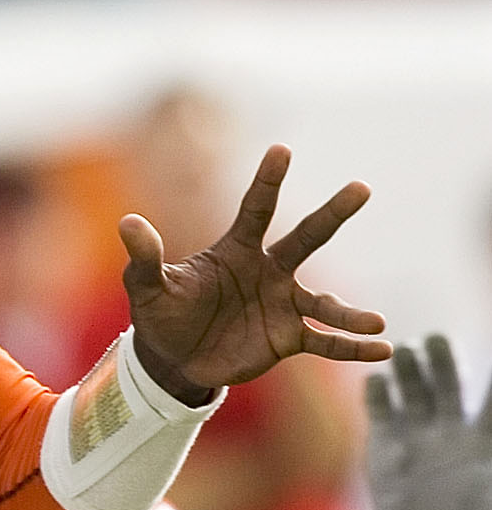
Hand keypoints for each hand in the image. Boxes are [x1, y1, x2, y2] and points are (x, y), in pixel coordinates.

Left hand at [120, 145, 382, 403]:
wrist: (173, 359)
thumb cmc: (163, 315)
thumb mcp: (147, 288)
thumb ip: (144, 257)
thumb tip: (127, 222)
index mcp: (237, 250)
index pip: (255, 209)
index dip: (267, 180)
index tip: (282, 149)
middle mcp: (269, 271)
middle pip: (306, 238)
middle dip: (332, 214)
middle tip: (361, 187)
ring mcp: (283, 304)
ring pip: (325, 303)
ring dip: (351, 313)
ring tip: (378, 322)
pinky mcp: (288, 338)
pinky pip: (326, 342)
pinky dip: (352, 347)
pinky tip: (383, 350)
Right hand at [365, 335, 491, 509]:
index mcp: (484, 438)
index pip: (491, 402)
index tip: (491, 361)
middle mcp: (451, 425)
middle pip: (449, 385)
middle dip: (442, 361)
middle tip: (435, 341)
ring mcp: (417, 430)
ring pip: (414, 389)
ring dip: (408, 369)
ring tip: (404, 352)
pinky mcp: (386, 441)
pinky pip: (380, 412)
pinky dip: (377, 396)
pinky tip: (375, 382)